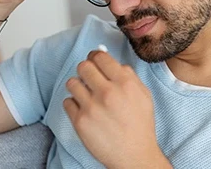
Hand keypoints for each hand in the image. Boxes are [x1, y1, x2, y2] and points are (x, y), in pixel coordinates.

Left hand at [64, 50, 170, 168]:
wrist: (134, 155)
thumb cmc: (140, 123)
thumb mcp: (143, 93)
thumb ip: (128, 74)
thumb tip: (111, 61)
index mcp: (124, 82)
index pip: (100, 56)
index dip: (95, 56)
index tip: (94, 59)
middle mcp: (107, 92)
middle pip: (83, 66)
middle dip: (85, 69)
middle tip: (89, 76)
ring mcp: (92, 107)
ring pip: (72, 82)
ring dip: (77, 86)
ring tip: (85, 93)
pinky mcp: (80, 122)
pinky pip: (67, 102)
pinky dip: (74, 104)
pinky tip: (84, 109)